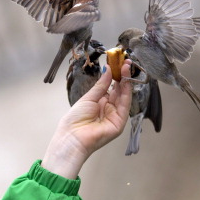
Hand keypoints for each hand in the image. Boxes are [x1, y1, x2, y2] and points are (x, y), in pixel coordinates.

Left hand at [42, 61, 132, 178]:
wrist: (72, 138)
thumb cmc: (75, 119)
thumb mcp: (88, 98)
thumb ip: (101, 85)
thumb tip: (107, 69)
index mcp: (101, 103)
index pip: (112, 87)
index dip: (116, 75)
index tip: (118, 63)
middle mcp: (110, 108)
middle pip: (120, 90)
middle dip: (123, 75)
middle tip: (126, 62)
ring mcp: (116, 115)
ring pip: (124, 96)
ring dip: (126, 81)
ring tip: (127, 67)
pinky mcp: (120, 122)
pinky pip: (125, 105)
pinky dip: (126, 92)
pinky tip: (124, 80)